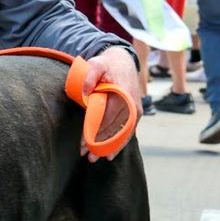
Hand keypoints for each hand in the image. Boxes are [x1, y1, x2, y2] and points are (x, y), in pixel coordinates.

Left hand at [79, 46, 142, 161]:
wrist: (124, 62)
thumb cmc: (108, 64)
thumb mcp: (96, 64)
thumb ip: (89, 75)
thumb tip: (84, 93)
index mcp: (123, 93)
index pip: (107, 118)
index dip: (95, 132)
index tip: (83, 142)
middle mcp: (132, 105)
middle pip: (114, 129)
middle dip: (100, 143)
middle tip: (86, 155)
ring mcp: (136, 111)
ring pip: (122, 133)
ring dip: (109, 147)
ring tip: (95, 158)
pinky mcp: (135, 114)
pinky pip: (127, 132)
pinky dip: (119, 143)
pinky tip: (110, 154)